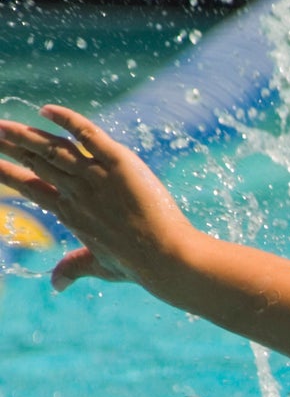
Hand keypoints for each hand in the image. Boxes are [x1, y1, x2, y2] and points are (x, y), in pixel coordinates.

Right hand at [0, 104, 201, 292]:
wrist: (166, 259)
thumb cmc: (139, 265)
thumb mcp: (101, 267)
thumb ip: (74, 268)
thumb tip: (56, 285)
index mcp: (70, 213)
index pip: (31, 188)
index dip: (9, 174)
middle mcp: (76, 192)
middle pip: (37, 162)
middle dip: (12, 146)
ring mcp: (95, 176)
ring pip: (54, 148)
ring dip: (27, 134)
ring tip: (2, 126)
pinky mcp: (119, 163)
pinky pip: (89, 135)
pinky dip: (69, 121)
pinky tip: (48, 110)